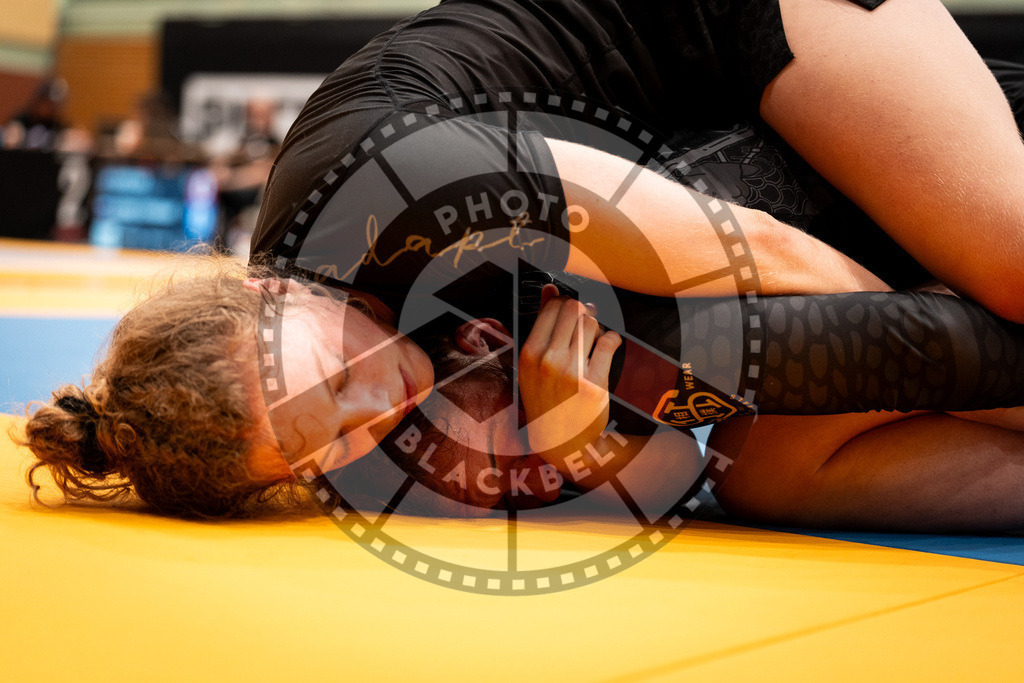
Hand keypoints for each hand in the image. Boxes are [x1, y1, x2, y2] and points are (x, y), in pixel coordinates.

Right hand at [518, 284, 621, 458]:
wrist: (562, 443)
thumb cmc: (546, 399)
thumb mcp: (533, 365)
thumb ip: (541, 324)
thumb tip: (549, 288)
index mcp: (529, 354)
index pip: (552, 308)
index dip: (565, 305)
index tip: (571, 316)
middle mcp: (547, 361)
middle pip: (573, 310)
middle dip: (582, 312)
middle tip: (585, 325)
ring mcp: (571, 373)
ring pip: (592, 323)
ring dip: (597, 326)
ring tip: (595, 339)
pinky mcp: (594, 384)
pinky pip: (609, 343)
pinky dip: (613, 339)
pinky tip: (609, 346)